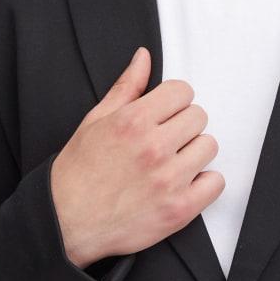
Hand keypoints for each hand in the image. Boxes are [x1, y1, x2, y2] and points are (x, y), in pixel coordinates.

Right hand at [49, 47, 223, 268]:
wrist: (64, 223)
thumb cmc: (78, 172)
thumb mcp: (95, 120)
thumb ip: (126, 87)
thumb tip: (144, 57)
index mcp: (134, 121)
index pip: (182, 91)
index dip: (174, 101)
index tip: (165, 113)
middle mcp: (153, 148)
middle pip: (199, 116)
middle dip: (183, 125)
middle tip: (165, 139)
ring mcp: (168, 180)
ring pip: (209, 146)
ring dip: (194, 152)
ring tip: (172, 162)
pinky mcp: (178, 210)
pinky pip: (215, 183)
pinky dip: (204, 183)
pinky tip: (184, 183)